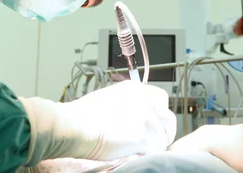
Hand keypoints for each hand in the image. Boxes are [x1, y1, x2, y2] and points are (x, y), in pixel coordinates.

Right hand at [18, 81, 176, 165]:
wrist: (74, 125)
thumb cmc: (83, 115)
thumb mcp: (110, 98)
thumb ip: (128, 103)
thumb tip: (134, 115)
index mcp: (135, 88)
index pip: (162, 99)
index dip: (158, 115)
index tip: (152, 125)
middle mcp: (144, 99)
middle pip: (168, 118)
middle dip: (162, 131)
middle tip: (149, 140)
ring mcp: (146, 117)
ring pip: (164, 136)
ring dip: (154, 144)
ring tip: (137, 147)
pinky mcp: (143, 135)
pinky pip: (155, 149)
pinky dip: (147, 153)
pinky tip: (133, 152)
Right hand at [169, 123, 242, 172]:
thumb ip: (215, 167)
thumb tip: (198, 164)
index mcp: (233, 143)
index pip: (198, 142)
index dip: (180, 150)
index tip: (168, 157)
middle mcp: (238, 131)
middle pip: (203, 133)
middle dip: (187, 144)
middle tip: (174, 156)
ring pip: (215, 131)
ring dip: (200, 142)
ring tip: (189, 155)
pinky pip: (227, 133)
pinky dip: (214, 141)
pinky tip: (211, 153)